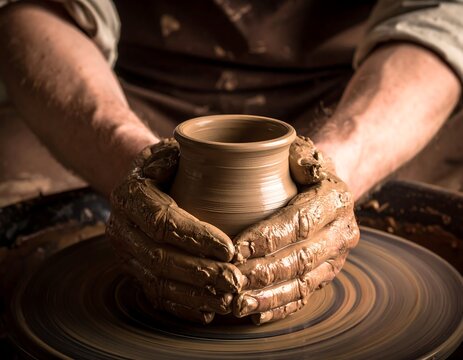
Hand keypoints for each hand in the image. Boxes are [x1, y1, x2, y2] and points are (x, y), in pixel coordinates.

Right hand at [106, 139, 244, 323]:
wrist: (142, 183)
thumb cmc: (167, 164)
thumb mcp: (169, 148)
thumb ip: (175, 152)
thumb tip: (178, 159)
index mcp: (130, 196)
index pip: (163, 221)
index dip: (196, 237)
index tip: (229, 248)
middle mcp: (122, 228)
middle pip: (160, 258)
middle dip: (201, 273)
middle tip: (236, 280)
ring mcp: (127, 254)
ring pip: (158, 282)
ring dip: (195, 295)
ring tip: (229, 300)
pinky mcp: (136, 271)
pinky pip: (157, 295)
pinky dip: (183, 306)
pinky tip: (208, 312)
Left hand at [232, 136, 358, 324]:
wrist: (321, 183)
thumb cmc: (298, 163)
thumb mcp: (298, 149)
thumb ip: (291, 153)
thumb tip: (285, 162)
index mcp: (336, 197)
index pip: (301, 221)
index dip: (268, 237)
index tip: (235, 247)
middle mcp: (343, 231)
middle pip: (301, 257)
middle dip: (263, 272)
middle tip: (229, 280)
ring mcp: (337, 257)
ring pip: (303, 282)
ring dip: (268, 296)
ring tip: (237, 303)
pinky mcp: (327, 274)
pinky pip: (305, 295)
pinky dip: (279, 307)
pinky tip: (254, 313)